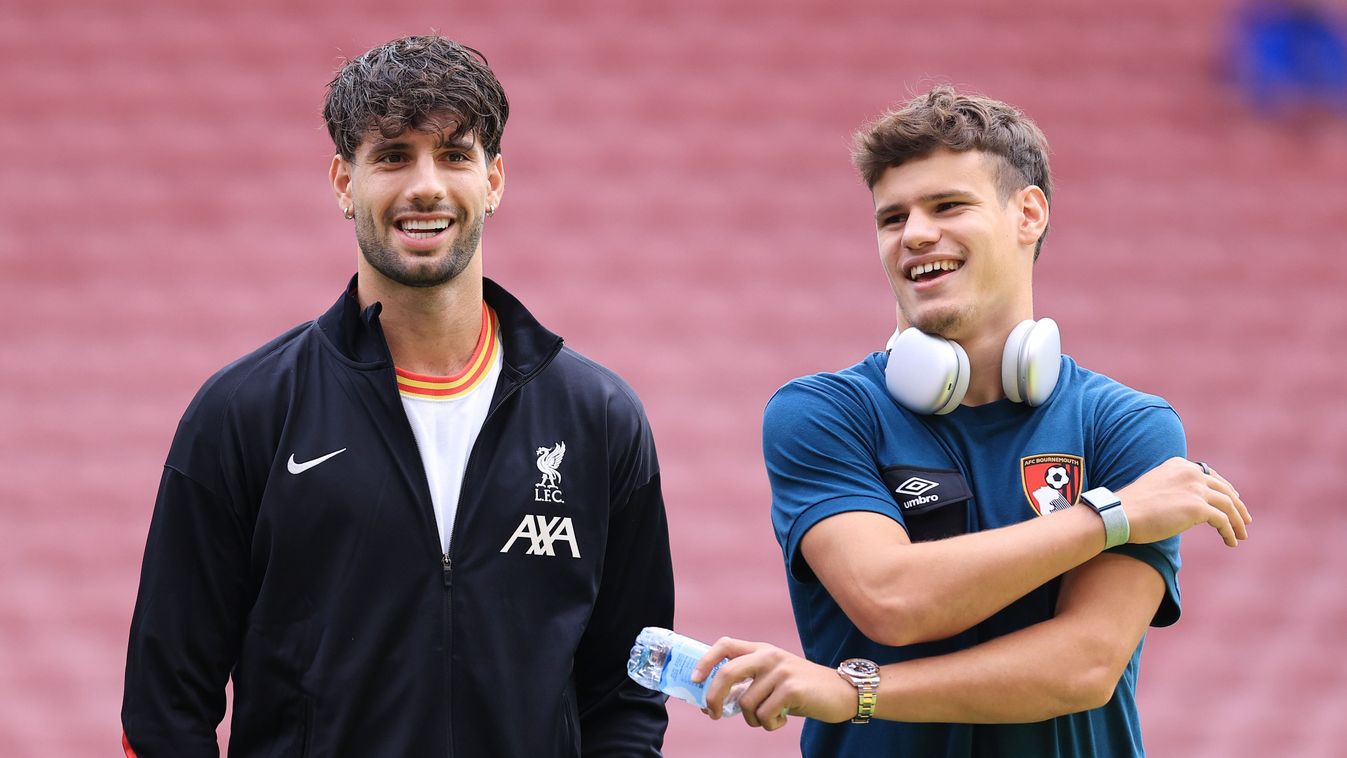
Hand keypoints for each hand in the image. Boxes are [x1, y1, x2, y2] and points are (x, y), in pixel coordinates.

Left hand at [691, 637, 856, 729]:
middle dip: (713, 697)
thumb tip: (712, 704)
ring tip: (770, 718)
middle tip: (714, 714)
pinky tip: (783, 719)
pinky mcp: (791, 688)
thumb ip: (747, 685)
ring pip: (746, 704)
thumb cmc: (802, 690)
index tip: (695, 679)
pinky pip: (764, 715)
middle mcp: (769, 656)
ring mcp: (780, 670)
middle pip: (726, 673)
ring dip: (753, 720)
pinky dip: (770, 725)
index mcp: (761, 650)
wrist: (842, 692)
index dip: (706, 661)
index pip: (725, 645)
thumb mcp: (773, 680)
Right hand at [1118, 457, 1251, 546]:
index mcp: (1179, 465)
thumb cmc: (1131, 506)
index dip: (1225, 490)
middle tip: (1245, 520)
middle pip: (1224, 489)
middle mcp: (1191, 472)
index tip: (1232, 501)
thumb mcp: (1154, 487)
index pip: (1211, 476)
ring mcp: (1196, 489)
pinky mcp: (1199, 507)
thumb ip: (1173, 488)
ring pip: (1228, 505)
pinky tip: (1231, 541)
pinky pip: (1223, 521)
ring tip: (1241, 535)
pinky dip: (1230, 532)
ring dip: (1238, 522)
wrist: (1121, 514)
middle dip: (1237, 506)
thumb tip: (1184, 504)